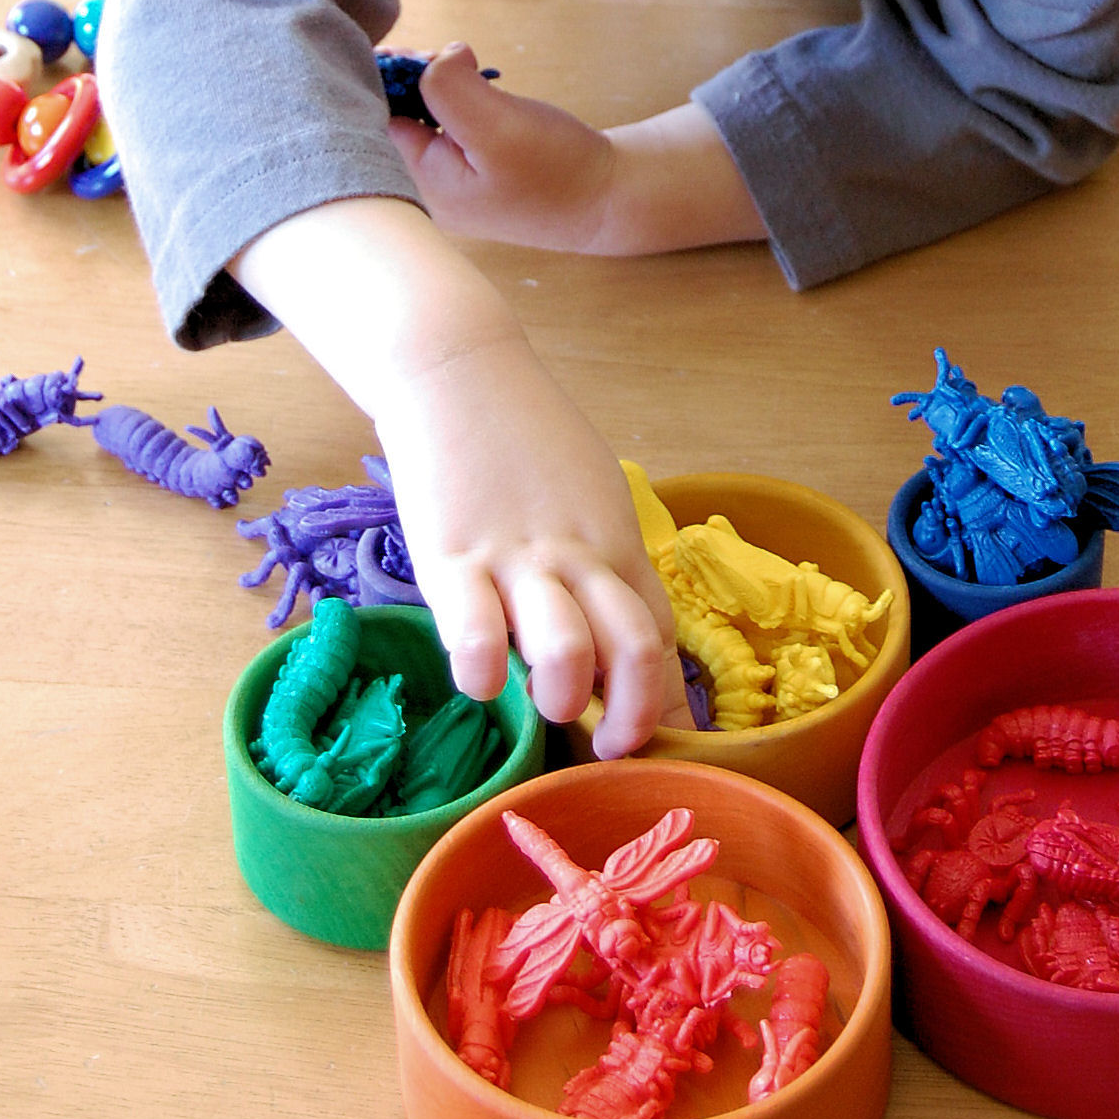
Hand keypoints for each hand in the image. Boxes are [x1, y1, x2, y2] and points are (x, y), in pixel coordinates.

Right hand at [375, 330, 689, 756]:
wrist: (458, 371)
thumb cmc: (526, 435)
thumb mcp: (591, 491)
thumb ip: (605, 557)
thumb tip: (615, 625)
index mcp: (617, 542)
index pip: (661, 635)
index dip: (666, 701)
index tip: (657, 744)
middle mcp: (579, 555)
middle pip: (636, 650)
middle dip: (631, 719)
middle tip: (606, 746)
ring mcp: (517, 558)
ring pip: (568, 650)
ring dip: (562, 697)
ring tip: (542, 701)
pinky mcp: (451, 555)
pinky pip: (474, 635)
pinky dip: (481, 675)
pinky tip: (479, 679)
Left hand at [391, 42, 616, 248]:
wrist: (607, 198)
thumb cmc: (556, 170)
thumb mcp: (498, 126)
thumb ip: (449, 86)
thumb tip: (436, 56)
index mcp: (413, 185)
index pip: (369, 116)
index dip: (389, 75)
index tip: (426, 56)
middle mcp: (420, 187)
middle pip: (390, 114)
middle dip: (414, 78)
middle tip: (455, 62)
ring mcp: (444, 180)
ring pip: (418, 115)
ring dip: (439, 86)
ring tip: (474, 77)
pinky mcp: (468, 170)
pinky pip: (443, 124)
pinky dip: (458, 100)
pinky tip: (482, 96)